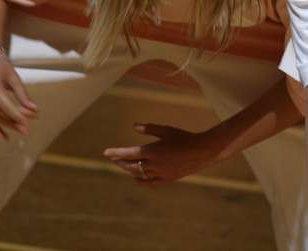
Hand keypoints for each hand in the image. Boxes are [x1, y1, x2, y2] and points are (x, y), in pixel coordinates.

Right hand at [0, 55, 38, 139]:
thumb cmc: (1, 66)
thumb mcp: (14, 78)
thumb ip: (23, 95)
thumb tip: (34, 110)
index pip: (7, 107)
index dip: (19, 116)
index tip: (30, 122)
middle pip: (1, 114)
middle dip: (15, 122)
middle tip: (27, 129)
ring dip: (8, 126)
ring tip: (21, 131)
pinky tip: (4, 136)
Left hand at [103, 123, 220, 184]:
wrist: (202, 152)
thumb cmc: (184, 137)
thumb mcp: (166, 130)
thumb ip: (149, 128)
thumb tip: (134, 126)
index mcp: (153, 151)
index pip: (129, 153)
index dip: (116, 153)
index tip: (105, 153)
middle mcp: (154, 164)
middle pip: (131, 165)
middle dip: (121, 162)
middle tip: (113, 158)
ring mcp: (161, 173)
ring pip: (139, 174)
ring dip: (130, 170)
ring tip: (124, 166)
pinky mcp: (167, 179)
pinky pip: (150, 183)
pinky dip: (141, 180)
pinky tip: (137, 178)